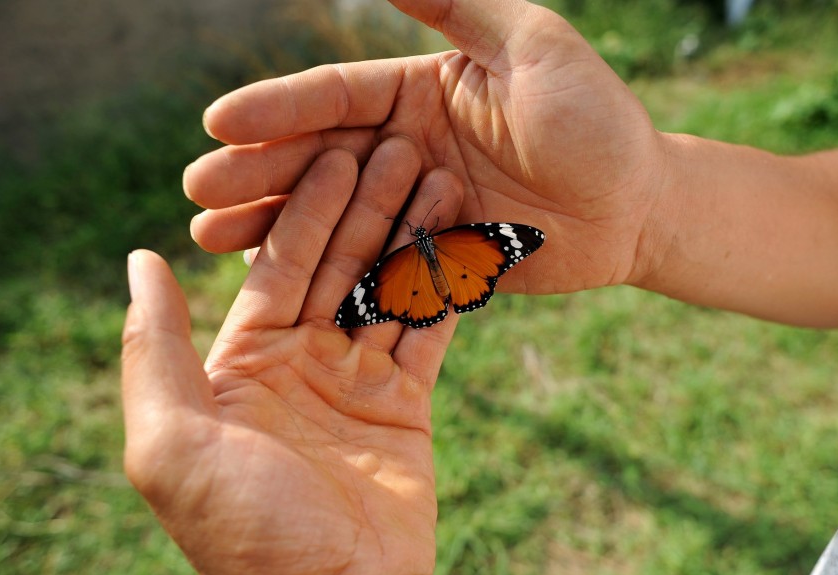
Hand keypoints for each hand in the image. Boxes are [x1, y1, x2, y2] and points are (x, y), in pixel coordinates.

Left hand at [122, 143, 481, 574]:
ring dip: (413, 235)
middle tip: (404, 148)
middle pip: (339, 265)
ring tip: (444, 178)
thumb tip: (140, 258)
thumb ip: (155, 350)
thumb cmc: (243, 533)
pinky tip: (467, 242)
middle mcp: (298, 360)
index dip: (307, 208)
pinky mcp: (406, 402)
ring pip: (388, 289)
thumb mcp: (172, 444)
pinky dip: (448, 289)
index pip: (277, 264)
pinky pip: (429, 333)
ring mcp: (355, 379)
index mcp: (241, 361)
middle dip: (369, 207)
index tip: (340, 154)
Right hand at [183, 0, 664, 295]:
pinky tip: (276, 284)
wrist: (640, 205)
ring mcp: (413, 208)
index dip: (276, 110)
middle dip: (256, 174)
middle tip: (197, 195)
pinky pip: (368, 264)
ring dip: (272, 227)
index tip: (218, 123)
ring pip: (330, 215)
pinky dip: (324, 273)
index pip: (334, 98)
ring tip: (212, 243)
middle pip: (316, 160)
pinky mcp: (430, 258)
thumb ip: (457, 5)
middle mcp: (405, 149)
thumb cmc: (596, 120)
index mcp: (419, 93)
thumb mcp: (532, 47)